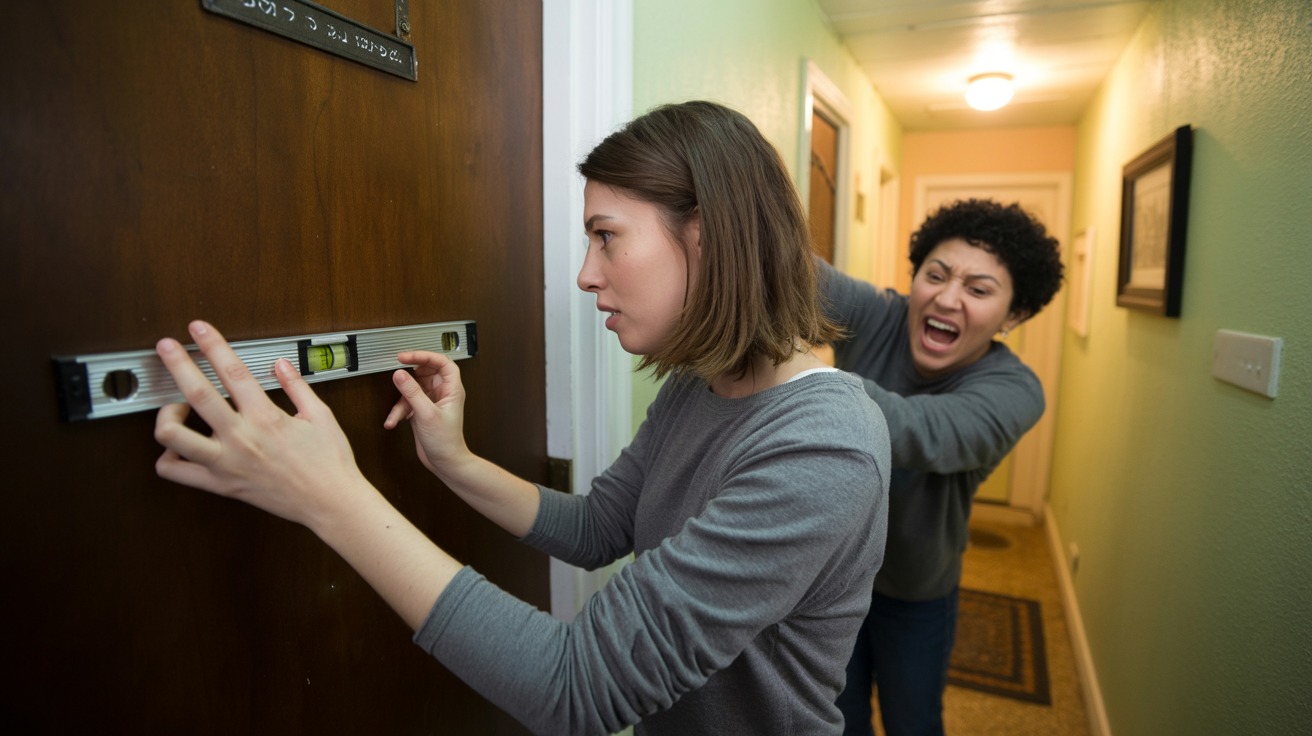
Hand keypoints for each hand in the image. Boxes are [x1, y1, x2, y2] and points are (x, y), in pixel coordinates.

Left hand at [153, 321, 368, 529]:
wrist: (330, 504)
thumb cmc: (330, 463)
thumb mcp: (321, 416)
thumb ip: (297, 386)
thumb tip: (280, 364)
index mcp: (267, 418)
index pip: (233, 372)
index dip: (212, 345)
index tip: (199, 329)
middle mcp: (241, 439)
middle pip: (196, 394)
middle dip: (177, 364)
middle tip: (167, 348)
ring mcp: (226, 464)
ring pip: (174, 437)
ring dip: (166, 415)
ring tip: (175, 406)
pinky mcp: (220, 485)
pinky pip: (177, 472)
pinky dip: (169, 457)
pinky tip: (179, 445)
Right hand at [383, 350, 470, 475]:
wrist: (445, 462)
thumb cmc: (446, 441)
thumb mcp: (426, 414)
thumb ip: (412, 392)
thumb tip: (399, 374)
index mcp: (452, 389)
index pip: (442, 363)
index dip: (425, 356)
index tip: (406, 356)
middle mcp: (443, 393)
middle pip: (426, 372)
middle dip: (410, 374)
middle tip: (396, 369)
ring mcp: (431, 401)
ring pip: (413, 389)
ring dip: (402, 400)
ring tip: (396, 412)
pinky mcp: (421, 411)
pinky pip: (407, 403)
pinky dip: (399, 411)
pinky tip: (393, 421)